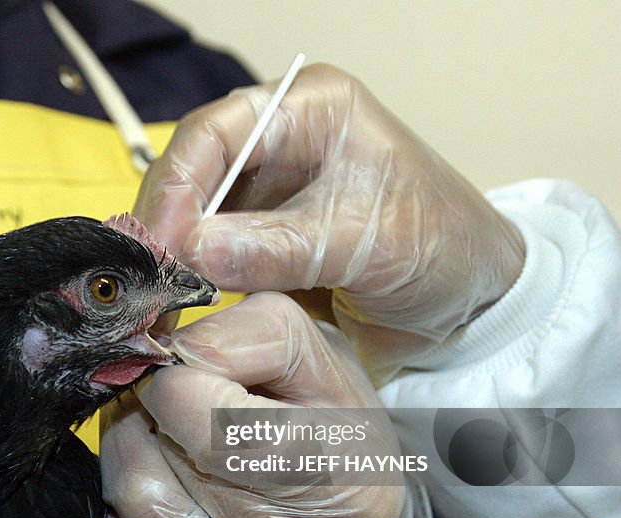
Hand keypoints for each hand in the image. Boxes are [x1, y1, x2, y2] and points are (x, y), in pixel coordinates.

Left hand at [100, 292, 426, 517]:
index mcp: (337, 482)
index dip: (177, 384)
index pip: (212, 427)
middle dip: (146, 419)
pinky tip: (173, 497)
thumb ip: (255, 333)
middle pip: (152, 468)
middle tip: (175, 408)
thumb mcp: (320, 361)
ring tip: (171, 447)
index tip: (189, 374)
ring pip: (127, 504)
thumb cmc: (329, 432)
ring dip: (131, 458)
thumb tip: (178, 349)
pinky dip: (127, 512)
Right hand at [135, 64, 524, 380]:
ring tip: (157, 298)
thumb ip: (278, 246)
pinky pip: (208, 250)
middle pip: (192, 170)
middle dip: (167, 224)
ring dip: (172, 255)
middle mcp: (279, 141)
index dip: (180, 186)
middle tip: (149, 279)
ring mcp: (266, 190)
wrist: (470, 303)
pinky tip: (181, 302)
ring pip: (191, 213)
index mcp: (310, 110)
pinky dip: (191, 276)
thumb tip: (193, 252)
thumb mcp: (363, 242)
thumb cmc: (442, 247)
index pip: (217, 132)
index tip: (164, 244)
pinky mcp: (260, 236)